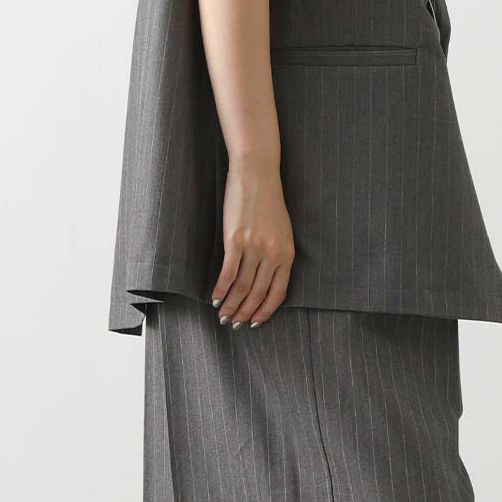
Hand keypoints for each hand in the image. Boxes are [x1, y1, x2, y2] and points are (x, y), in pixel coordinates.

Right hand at [212, 155, 293, 326]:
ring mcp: (254, 248)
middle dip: (244, 313)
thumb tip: (265, 280)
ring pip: (242, 287)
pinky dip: (220, 289)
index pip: (277, 294)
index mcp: (287, 255)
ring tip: (222, 316)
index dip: (265, 312)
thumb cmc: (269, 202)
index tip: (254, 323)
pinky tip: (214, 297)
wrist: (257, 175)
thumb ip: (277, 256)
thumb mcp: (282, 231)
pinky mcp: (235, 241)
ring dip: (230, 305)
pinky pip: (228, 273)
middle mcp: (272, 255)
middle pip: (257, 294)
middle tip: (233, 325)